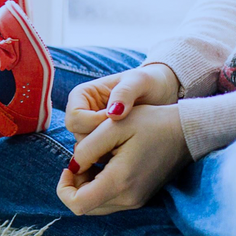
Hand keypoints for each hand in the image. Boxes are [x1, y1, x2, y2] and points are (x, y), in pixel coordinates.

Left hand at [57, 103, 190, 214]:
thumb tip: (73, 166)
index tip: (68, 167)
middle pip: (85, 206)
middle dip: (74, 186)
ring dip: (86, 186)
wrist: (188, 131)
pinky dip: (99, 187)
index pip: (77, 204)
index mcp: (120, 181)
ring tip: (93, 160)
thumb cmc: (151, 123)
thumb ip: (87, 147)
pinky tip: (105, 164)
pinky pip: (110, 200)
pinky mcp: (140, 197)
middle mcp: (129, 198)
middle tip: (81, 161)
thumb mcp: (113, 125)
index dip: (63, 188)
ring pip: (96, 205)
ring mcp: (136, 200)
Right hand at [64, 63, 180, 141]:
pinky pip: (99, 153)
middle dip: (100, 137)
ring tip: (129, 134)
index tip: (118, 118)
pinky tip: (129, 143)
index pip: (75, 117)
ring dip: (107, 146)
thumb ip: (125, 93)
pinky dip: (113, 152)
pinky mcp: (100, 140)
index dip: (94, 122)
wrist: (160, 93)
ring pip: (87, 147)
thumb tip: (111, 114)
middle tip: (125, 129)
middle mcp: (80, 112)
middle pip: (78, 134)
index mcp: (81, 95)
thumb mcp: (139, 81)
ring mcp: (89, 127)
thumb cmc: (148, 82)